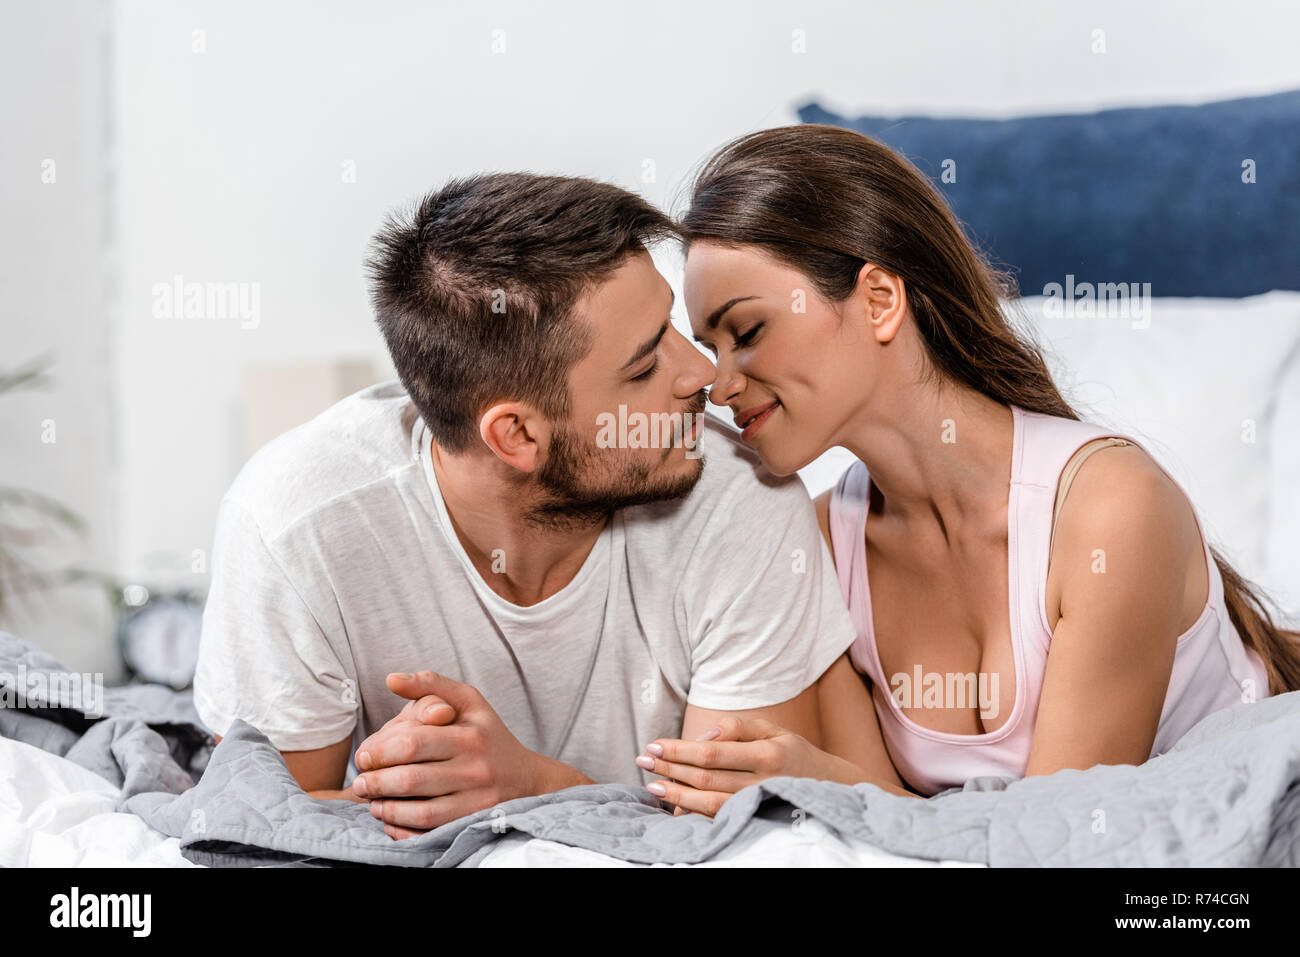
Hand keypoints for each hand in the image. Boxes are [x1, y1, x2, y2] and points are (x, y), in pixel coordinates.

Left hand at [352, 671, 548, 838]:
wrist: (526, 778)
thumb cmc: (487, 734)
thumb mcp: (468, 701)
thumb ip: (430, 685)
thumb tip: (390, 679)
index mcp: (469, 735)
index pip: (412, 743)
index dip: (379, 752)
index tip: (363, 756)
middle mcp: (476, 769)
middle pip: (411, 779)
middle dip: (375, 783)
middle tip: (359, 782)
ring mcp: (477, 800)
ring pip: (420, 812)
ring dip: (386, 809)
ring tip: (372, 801)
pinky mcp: (474, 823)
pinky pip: (432, 833)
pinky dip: (404, 831)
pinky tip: (390, 820)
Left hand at [639, 715, 865, 816]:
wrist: (829, 787)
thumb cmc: (793, 753)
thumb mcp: (772, 730)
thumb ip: (737, 727)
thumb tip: (703, 734)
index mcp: (767, 753)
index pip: (712, 752)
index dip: (680, 750)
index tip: (655, 744)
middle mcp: (762, 781)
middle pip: (706, 777)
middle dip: (670, 767)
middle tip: (643, 759)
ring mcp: (758, 804)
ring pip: (710, 803)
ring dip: (676, 794)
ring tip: (653, 785)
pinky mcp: (753, 819)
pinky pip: (719, 818)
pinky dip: (694, 813)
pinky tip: (674, 806)